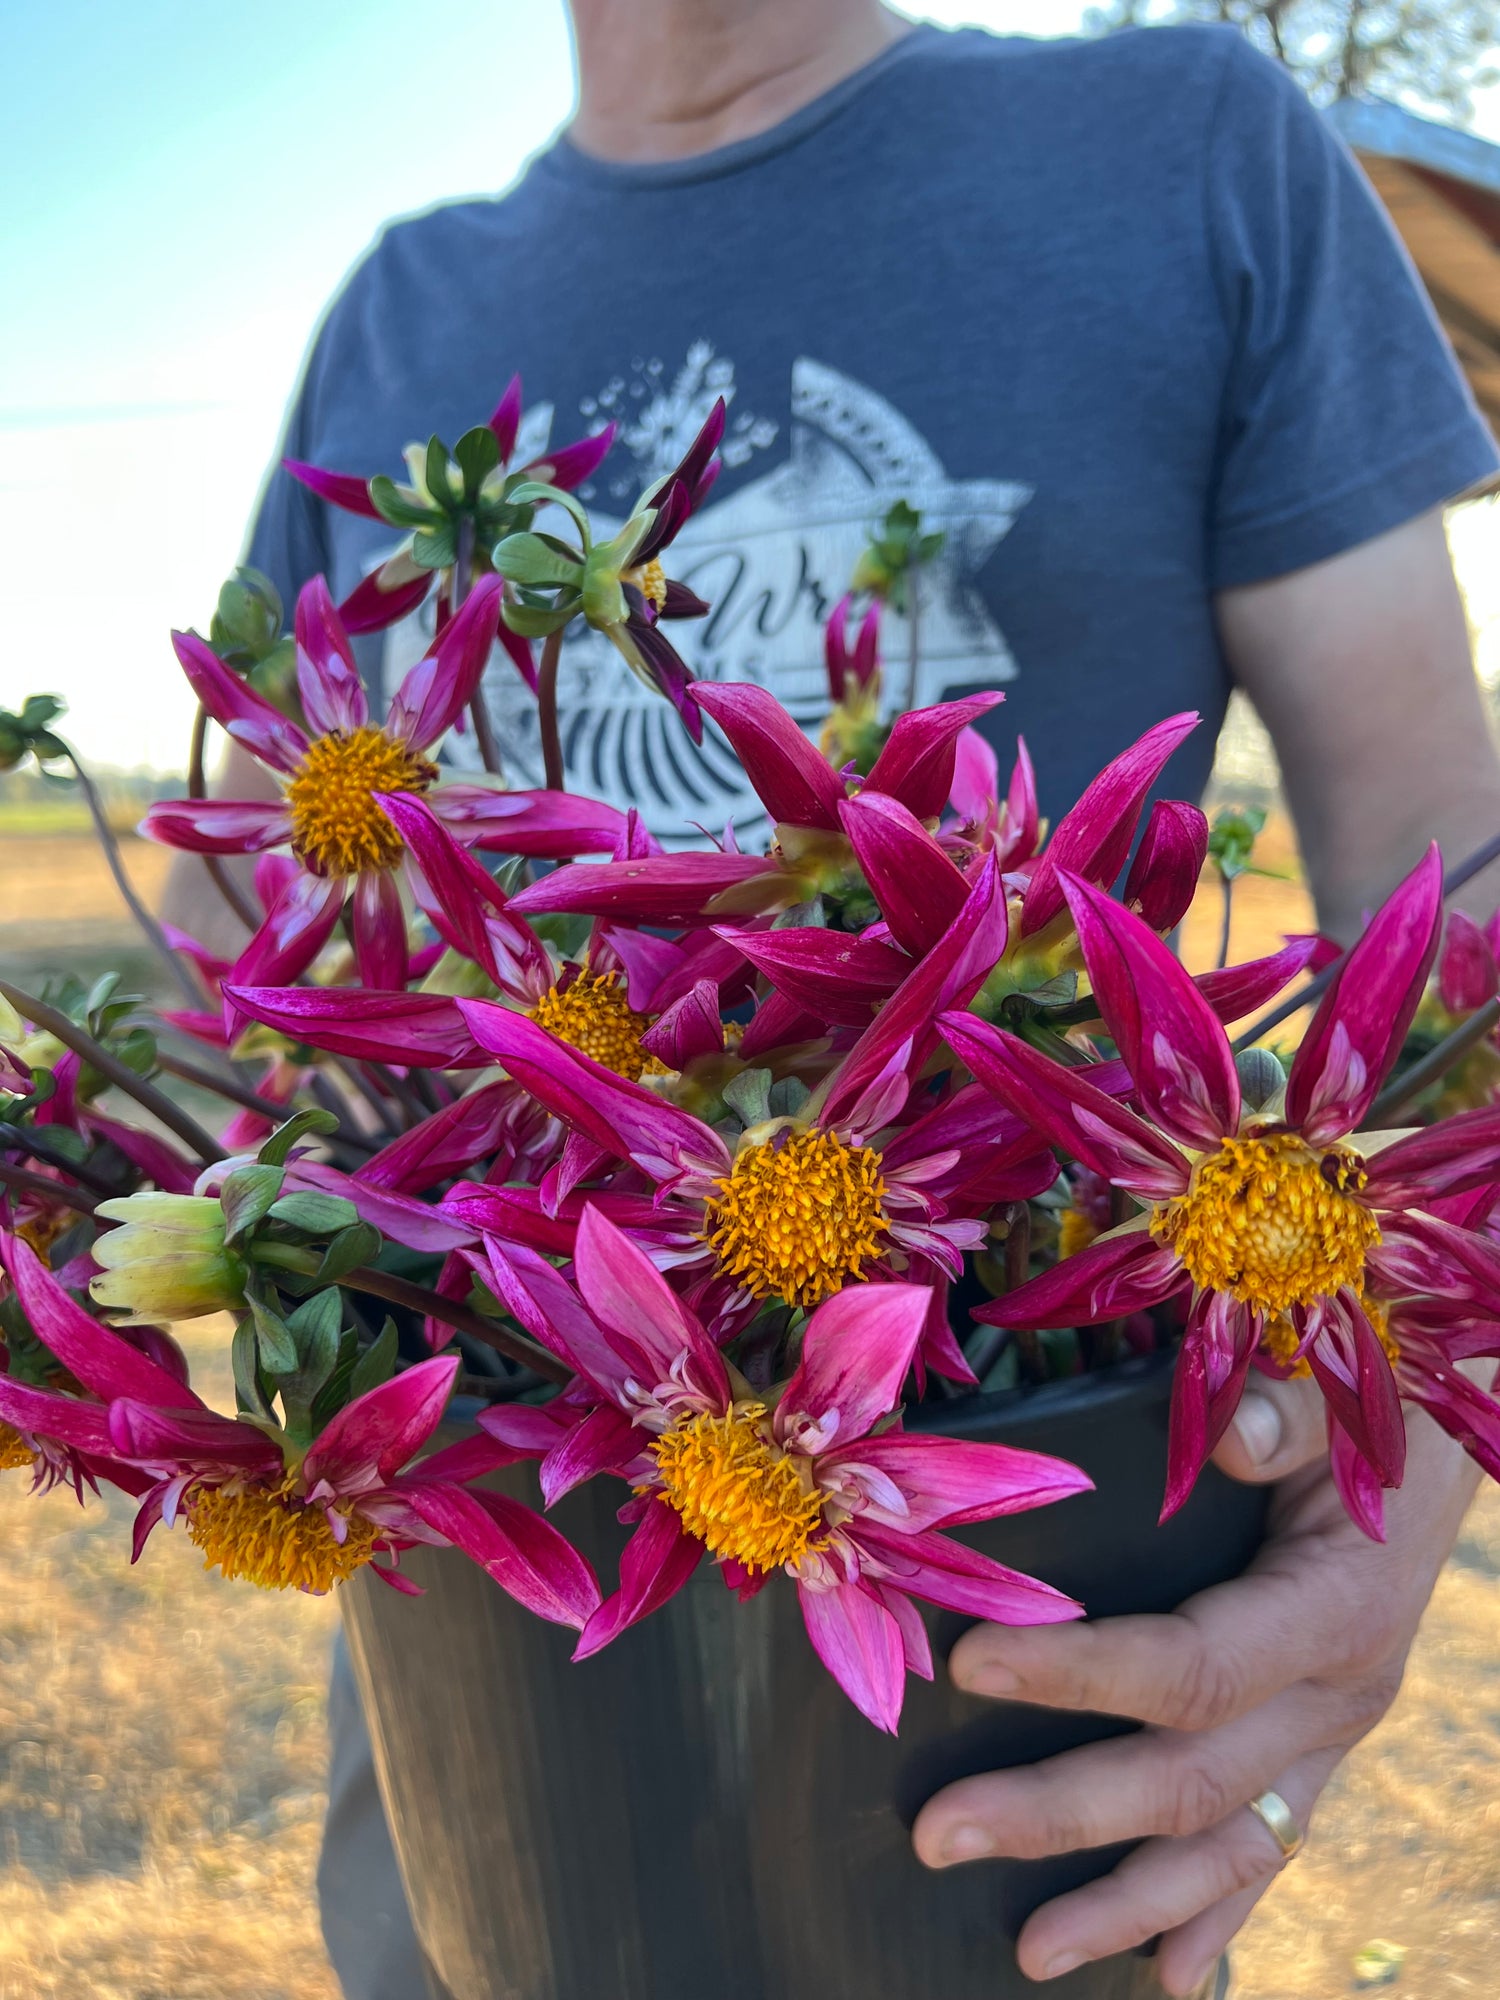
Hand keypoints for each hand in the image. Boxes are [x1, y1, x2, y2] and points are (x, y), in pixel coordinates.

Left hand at [911, 1373, 1479, 1995]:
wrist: (1440, 1460)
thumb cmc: (1372, 1418)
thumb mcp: (1339, 1400)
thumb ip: (1286, 1410)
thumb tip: (1235, 1429)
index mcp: (1329, 1614)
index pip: (1191, 1669)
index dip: (1080, 1672)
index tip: (966, 1665)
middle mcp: (1334, 1698)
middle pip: (1189, 1782)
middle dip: (1059, 1815)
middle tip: (938, 1836)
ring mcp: (1327, 1741)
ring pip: (1226, 1849)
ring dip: (1125, 1906)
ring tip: (1028, 1956)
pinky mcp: (1314, 1752)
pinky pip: (1265, 1852)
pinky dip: (1215, 1921)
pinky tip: (1166, 1980)